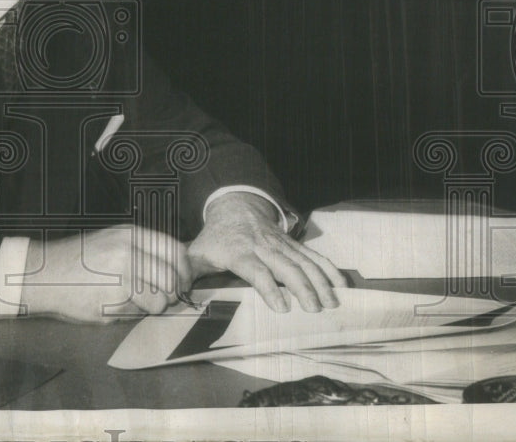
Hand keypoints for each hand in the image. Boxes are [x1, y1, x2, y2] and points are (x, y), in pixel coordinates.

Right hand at [19, 226, 190, 321]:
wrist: (45, 274)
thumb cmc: (78, 261)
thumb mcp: (111, 240)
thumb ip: (141, 249)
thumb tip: (176, 267)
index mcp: (129, 235)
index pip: (175, 250)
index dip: (185, 270)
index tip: (184, 280)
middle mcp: (128, 252)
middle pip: (172, 278)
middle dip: (173, 292)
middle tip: (165, 297)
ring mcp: (121, 277)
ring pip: (160, 300)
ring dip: (153, 306)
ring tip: (134, 302)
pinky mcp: (113, 301)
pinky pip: (138, 313)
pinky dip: (131, 314)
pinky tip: (115, 305)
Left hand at [187, 192, 346, 312]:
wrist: (235, 206)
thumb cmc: (216, 237)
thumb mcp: (198, 250)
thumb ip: (186, 269)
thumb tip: (172, 287)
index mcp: (239, 251)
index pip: (256, 270)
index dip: (269, 288)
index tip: (282, 307)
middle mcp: (263, 246)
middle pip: (286, 266)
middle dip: (302, 288)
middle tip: (315, 309)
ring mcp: (282, 244)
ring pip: (304, 261)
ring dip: (320, 281)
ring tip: (332, 302)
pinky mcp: (293, 244)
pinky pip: (314, 256)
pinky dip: (330, 269)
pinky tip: (342, 285)